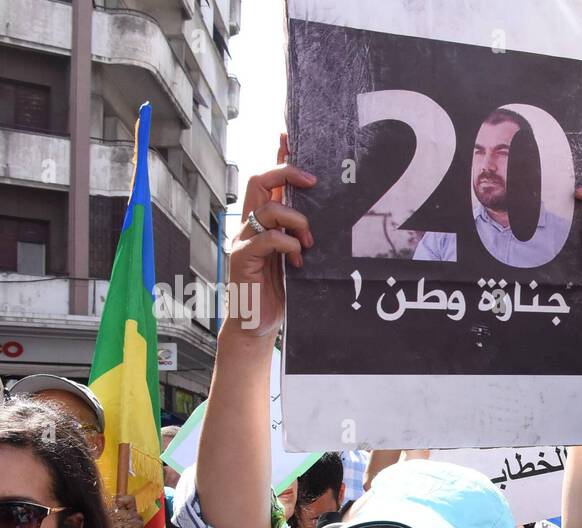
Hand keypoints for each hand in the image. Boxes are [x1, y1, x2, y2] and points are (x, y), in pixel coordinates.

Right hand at [229, 134, 316, 336]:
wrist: (256, 324)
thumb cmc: (278, 291)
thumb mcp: (294, 256)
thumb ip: (300, 234)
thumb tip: (326, 215)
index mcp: (261, 221)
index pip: (267, 179)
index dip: (278, 155)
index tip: (290, 136)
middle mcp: (248, 225)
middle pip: (260, 179)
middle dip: (287, 172)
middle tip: (313, 181)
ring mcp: (243, 240)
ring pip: (268, 208)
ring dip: (297, 221)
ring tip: (308, 243)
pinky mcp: (243, 259)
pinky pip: (268, 238)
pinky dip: (288, 245)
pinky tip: (297, 261)